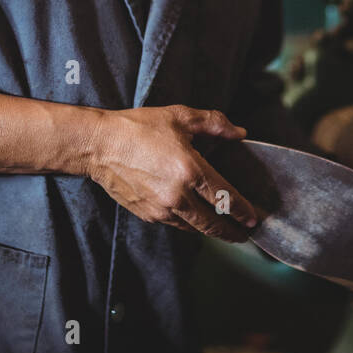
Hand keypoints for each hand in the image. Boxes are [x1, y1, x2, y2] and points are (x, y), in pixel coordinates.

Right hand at [83, 104, 259, 241]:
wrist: (99, 145)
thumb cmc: (138, 128)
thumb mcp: (180, 117)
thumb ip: (214, 124)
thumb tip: (239, 132)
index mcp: (190, 170)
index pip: (225, 197)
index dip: (242, 210)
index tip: (253, 219)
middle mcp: (178, 195)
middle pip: (212, 223)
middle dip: (231, 232)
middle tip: (244, 235)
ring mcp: (161, 208)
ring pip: (194, 228)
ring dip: (210, 231)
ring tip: (223, 230)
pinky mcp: (148, 214)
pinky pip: (175, 224)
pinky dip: (189, 224)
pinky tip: (194, 218)